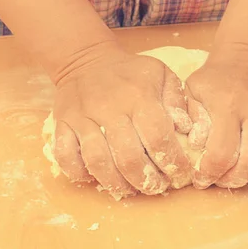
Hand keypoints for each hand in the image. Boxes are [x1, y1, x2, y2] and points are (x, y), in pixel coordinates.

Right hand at [51, 41, 191, 197]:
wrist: (86, 59)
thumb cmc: (130, 72)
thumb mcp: (161, 74)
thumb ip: (177, 100)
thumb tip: (186, 129)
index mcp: (139, 96)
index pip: (158, 137)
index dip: (172, 161)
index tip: (181, 174)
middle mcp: (109, 108)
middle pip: (128, 156)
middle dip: (146, 180)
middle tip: (156, 188)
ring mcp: (82, 117)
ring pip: (97, 161)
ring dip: (116, 183)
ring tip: (130, 189)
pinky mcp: (61, 123)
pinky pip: (65, 155)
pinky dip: (79, 173)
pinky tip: (95, 177)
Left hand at [185, 48, 247, 188]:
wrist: (246, 52)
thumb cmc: (216, 77)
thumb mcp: (192, 90)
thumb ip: (190, 118)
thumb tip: (195, 147)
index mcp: (227, 104)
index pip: (221, 151)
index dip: (211, 172)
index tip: (204, 178)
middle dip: (239, 178)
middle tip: (228, 180)